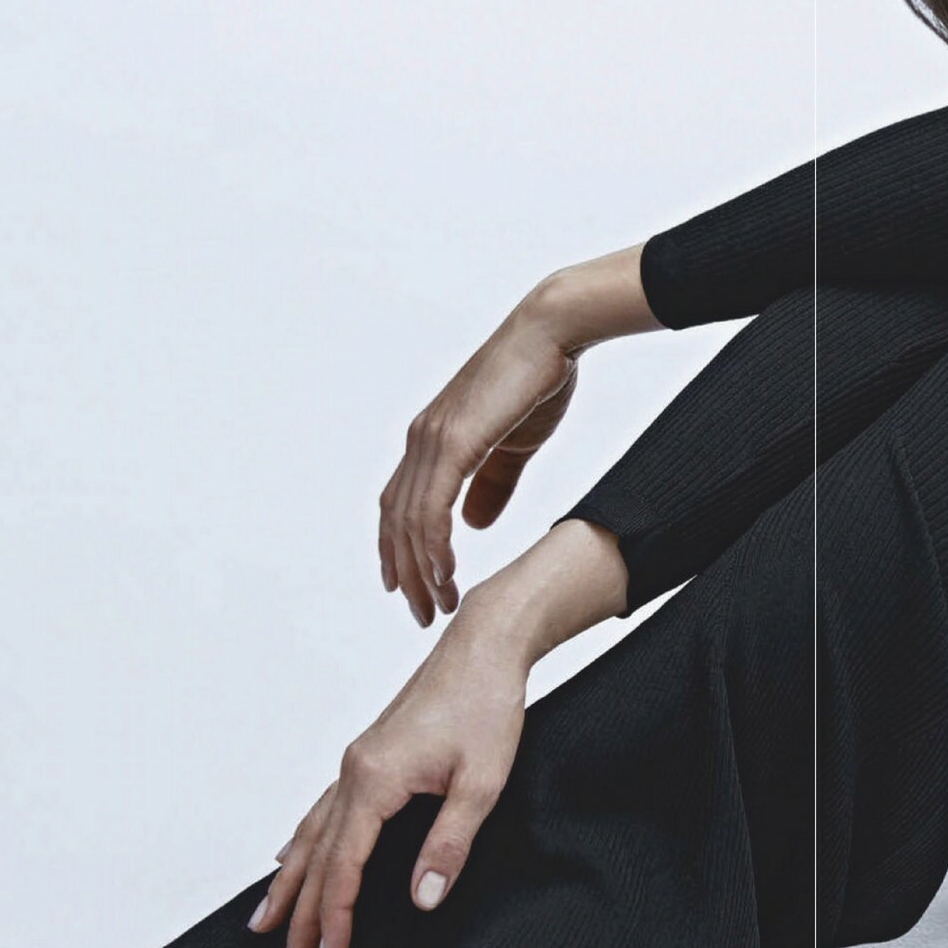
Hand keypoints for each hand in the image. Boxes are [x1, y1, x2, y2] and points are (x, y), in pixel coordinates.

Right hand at [251, 596, 530, 947]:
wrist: (485, 646)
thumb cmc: (487, 706)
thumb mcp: (482, 782)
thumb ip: (449, 843)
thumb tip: (421, 900)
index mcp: (375, 781)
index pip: (344, 868)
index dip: (334, 919)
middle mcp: (355, 772)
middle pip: (317, 859)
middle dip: (299, 919)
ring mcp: (358, 762)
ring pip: (311, 834)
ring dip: (290, 884)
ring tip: (263, 925)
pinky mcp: (370, 755)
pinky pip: (324, 810)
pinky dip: (303, 842)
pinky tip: (289, 857)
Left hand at [379, 293, 579, 625]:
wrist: (552, 333)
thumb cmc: (538, 378)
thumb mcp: (514, 445)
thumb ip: (492, 485)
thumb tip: (474, 524)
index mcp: (431, 440)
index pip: (400, 506)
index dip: (399, 550)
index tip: (411, 589)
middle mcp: (421, 441)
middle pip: (395, 522)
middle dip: (407, 574)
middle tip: (425, 615)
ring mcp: (432, 440)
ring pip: (409, 522)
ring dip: (420, 570)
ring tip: (439, 605)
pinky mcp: (452, 441)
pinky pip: (431, 508)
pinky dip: (433, 547)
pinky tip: (446, 574)